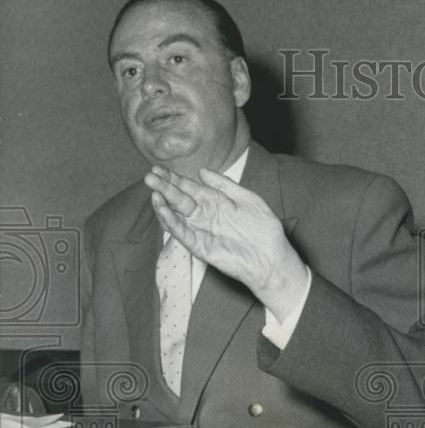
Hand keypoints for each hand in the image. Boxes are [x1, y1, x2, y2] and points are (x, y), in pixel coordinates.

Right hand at [144, 166, 308, 320]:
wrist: (272, 258)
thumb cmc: (264, 229)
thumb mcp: (248, 199)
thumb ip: (225, 185)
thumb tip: (202, 171)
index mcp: (215, 202)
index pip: (189, 187)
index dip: (174, 178)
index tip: (158, 168)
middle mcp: (205, 215)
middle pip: (179, 199)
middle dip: (164, 187)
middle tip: (149, 176)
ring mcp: (201, 231)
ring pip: (177, 216)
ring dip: (163, 204)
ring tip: (153, 192)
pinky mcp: (200, 247)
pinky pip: (182, 233)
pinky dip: (172, 222)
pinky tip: (163, 210)